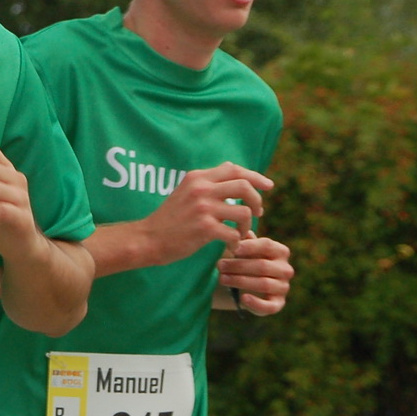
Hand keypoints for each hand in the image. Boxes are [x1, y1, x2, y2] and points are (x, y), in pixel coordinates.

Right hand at [144, 162, 272, 260]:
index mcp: (197, 177)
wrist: (148, 238)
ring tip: (241, 233)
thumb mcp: (185, 191)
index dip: (255, 176)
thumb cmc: (170, 219)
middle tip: (258, 212)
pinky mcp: (204, 228)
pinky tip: (231, 246)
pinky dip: (237, 242)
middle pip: (244, 186)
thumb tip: (234, 170)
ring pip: (244, 211)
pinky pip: (234, 233)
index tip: (268, 185)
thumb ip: (208, 182)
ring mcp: (203, 208)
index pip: (234, 169)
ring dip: (248, 225)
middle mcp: (201, 189)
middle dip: (257, 200)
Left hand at [217, 236, 293, 314]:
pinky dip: (256, 303)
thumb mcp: (241, 249)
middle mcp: (286, 269)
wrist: (241, 284)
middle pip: (263, 266)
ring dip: (241, 281)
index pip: (267, 245)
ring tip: (222, 278)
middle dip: (238, 266)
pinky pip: (270, 306)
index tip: (232, 248)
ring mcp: (283, 287)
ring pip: (264, 284)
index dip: (249, 247)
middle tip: (219, 265)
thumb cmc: (242, 260)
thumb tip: (242, 232)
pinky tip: (243, 298)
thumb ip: (242, 240)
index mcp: (280, 251)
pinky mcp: (277, 304)